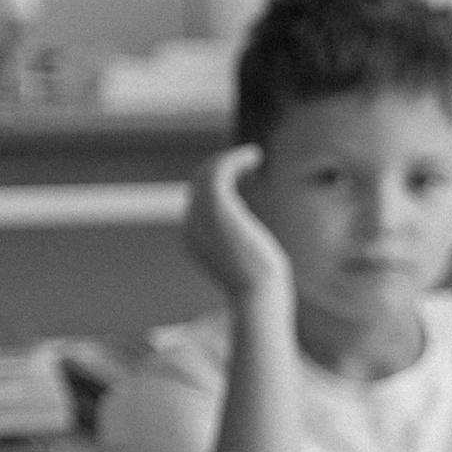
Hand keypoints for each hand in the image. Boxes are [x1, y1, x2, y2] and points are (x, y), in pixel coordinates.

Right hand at [182, 145, 292, 301]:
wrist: (257, 296)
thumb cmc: (260, 288)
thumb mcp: (247, 264)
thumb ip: (241, 246)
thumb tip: (250, 234)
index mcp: (193, 239)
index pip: (198, 202)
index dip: (218, 186)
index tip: (242, 179)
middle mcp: (190, 226)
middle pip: (198, 184)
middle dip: (220, 169)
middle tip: (247, 161)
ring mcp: (201, 217)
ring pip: (206, 174)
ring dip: (229, 159)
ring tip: (254, 155)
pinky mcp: (217, 207)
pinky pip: (218, 171)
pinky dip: (235, 159)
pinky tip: (255, 156)